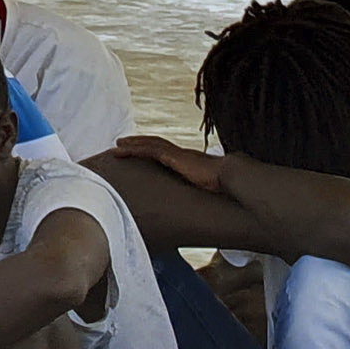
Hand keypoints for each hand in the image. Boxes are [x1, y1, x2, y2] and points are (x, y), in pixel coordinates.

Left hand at [114, 133, 230, 191]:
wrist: (231, 177)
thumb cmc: (227, 187)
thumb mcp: (214, 191)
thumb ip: (209, 193)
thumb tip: (213, 205)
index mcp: (191, 162)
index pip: (169, 153)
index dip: (155, 151)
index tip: (145, 152)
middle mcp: (182, 155)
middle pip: (156, 144)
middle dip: (140, 143)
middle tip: (124, 144)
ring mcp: (177, 154)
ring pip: (149, 144)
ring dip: (132, 144)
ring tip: (118, 145)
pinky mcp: (171, 157)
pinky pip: (147, 150)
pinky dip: (133, 149)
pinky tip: (121, 150)